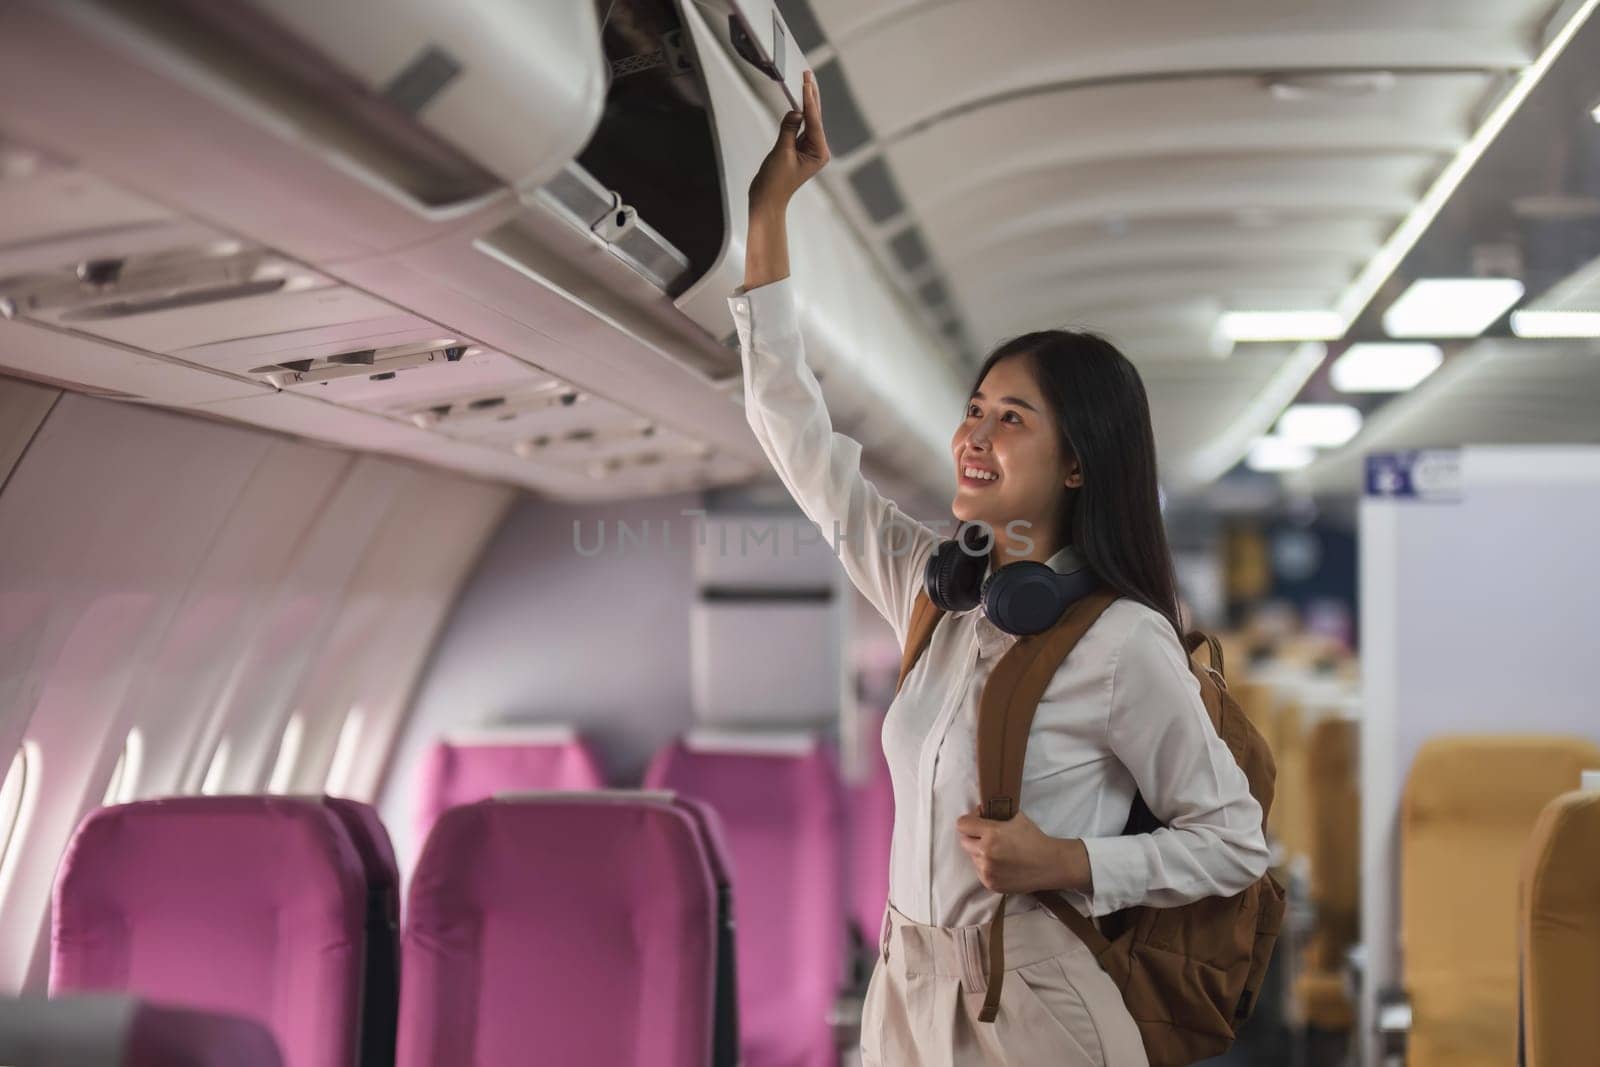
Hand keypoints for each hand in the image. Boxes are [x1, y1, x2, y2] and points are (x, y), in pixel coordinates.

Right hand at [748, 68, 830, 215]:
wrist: (767, 198)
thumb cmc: (775, 181)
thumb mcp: (782, 152)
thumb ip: (789, 129)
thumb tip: (796, 110)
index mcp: (819, 152)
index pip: (814, 121)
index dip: (809, 100)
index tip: (806, 82)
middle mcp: (817, 149)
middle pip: (815, 117)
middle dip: (811, 95)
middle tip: (808, 74)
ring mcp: (809, 148)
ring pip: (808, 119)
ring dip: (806, 101)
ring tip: (805, 80)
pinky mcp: (798, 148)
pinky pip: (799, 126)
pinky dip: (797, 113)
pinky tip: (798, 98)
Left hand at [957, 808, 1092, 894]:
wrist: (1050, 865)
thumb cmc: (1035, 839)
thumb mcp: (1017, 818)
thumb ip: (996, 815)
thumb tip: (982, 812)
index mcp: (991, 833)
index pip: (962, 824)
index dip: (970, 820)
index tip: (979, 820)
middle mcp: (986, 853)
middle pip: (964, 841)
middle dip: (973, 836)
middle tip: (987, 836)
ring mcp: (987, 871)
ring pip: (972, 857)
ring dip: (980, 853)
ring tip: (998, 852)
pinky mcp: (991, 884)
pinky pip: (980, 871)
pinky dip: (987, 867)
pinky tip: (1002, 864)